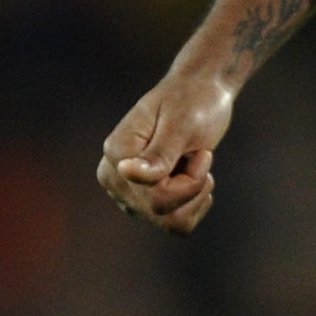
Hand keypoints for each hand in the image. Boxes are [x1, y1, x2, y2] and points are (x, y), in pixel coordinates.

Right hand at [98, 67, 234, 233]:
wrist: (200, 91)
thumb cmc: (192, 101)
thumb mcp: (181, 125)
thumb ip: (158, 154)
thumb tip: (127, 172)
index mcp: (117, 154)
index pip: (154, 195)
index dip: (190, 179)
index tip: (200, 150)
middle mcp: (115, 178)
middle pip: (160, 211)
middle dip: (193, 185)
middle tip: (200, 154)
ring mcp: (129, 192)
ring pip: (170, 223)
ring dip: (195, 196)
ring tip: (193, 164)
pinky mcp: (146, 200)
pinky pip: (176, 224)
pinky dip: (194, 203)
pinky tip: (193, 176)